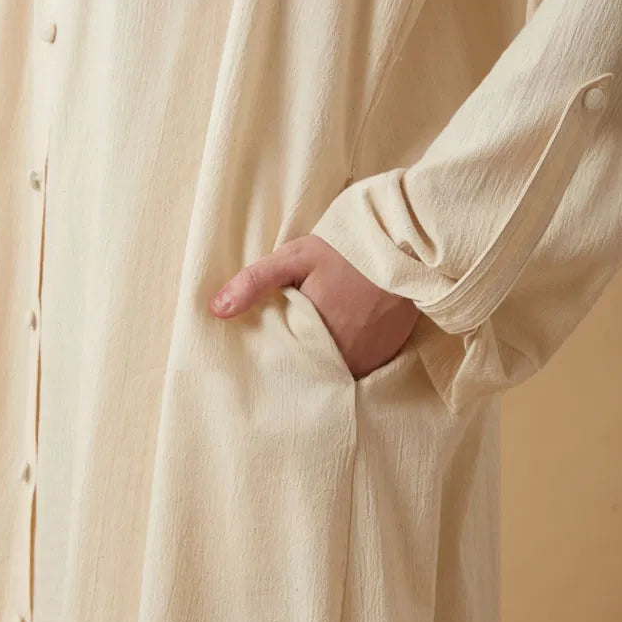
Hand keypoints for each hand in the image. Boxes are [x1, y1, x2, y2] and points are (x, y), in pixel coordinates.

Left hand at [209, 234, 420, 379]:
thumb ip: (255, 282)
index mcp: (317, 338)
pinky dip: (347, 360)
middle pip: (312, 375)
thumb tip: (216, 310)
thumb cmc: (345, 251)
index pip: (286, 367)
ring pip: (336, 373)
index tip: (262, 361)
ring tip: (308, 353)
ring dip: (323, 366)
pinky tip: (339, 344)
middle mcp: (346, 358)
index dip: (274, 364)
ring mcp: (370, 360)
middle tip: (284, 357)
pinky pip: (360, 368)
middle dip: (298, 368)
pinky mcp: (387, 355)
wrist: (405, 246)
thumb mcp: (294, 258)